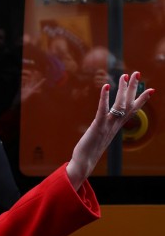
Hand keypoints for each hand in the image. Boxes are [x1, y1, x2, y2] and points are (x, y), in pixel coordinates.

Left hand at [66, 71, 153, 188]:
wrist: (84, 162)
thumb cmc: (89, 151)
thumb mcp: (100, 137)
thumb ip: (104, 130)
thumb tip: (102, 126)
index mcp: (116, 127)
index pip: (132, 110)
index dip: (141, 99)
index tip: (151, 89)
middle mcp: (115, 125)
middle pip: (128, 104)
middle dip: (133, 88)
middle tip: (137, 73)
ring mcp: (108, 125)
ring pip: (119, 105)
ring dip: (122, 90)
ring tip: (124, 76)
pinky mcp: (98, 126)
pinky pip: (103, 110)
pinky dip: (104, 98)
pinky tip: (106, 86)